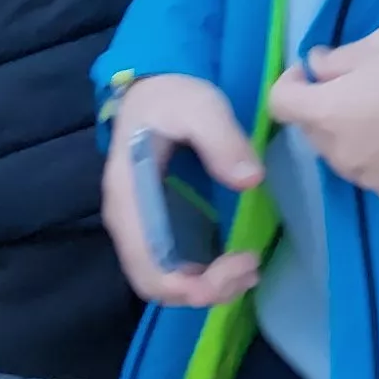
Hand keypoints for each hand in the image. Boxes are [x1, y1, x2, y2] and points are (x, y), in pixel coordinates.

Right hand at [98, 74, 265, 309]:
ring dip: (208, 287)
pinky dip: (205, 275)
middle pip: (156, 283)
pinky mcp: (158, 225)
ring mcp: (141, 226)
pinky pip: (175, 266)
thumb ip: (222, 139)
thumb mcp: (199, 106)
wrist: (153, 88)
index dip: (191, 285)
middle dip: (205, 290)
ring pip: (166, 281)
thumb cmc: (171, 97)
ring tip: (250, 268)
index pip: (149, 268)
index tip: (236, 267)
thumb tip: (250, 180)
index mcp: (129, 198)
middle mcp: (129, 222)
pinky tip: (237, 261)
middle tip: (250, 268)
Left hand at [265, 26, 378, 202]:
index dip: (291, 83)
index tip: (313, 72)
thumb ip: (334, 59)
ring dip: (348, 136)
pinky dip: (375, 156)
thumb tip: (315, 67)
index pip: (279, 102)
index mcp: (324, 112)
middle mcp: (335, 150)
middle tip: (357, 89)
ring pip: (339, 153)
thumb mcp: (373, 44)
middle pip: (311, 129)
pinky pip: (369, 171)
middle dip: (323, 108)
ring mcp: (363, 175)